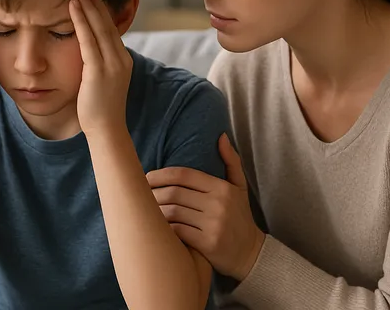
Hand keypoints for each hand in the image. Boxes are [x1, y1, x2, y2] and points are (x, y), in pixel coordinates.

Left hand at [69, 0, 132, 137]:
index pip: (112, 30)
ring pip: (99, 28)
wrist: (106, 129)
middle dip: (96, 5)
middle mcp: (120, 59)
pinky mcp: (98, 70)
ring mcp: (111, 64)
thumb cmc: (100, 110)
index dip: (102, 12)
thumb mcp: (103, 82)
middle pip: (108, 25)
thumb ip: (98, 65)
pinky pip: (88, 40)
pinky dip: (80, 21)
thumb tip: (88, 54)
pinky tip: (72, 8)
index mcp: (123, 61)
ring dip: (88, 8)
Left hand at [147, 134, 264, 280]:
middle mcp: (218, 204)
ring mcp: (213, 225)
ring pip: (173, 212)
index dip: (161, 174)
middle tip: (138, 194)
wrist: (250, 253)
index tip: (147, 177)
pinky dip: (163, 229)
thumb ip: (231, 161)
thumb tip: (220, 136)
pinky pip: (177, 232)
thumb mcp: (240, 187)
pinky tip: (155, 227)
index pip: (184, 175)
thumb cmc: (240, 217)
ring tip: (143, 210)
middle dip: (153, 193)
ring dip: (154, 211)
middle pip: (174, 193)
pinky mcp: (208, 244)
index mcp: (222, 188)